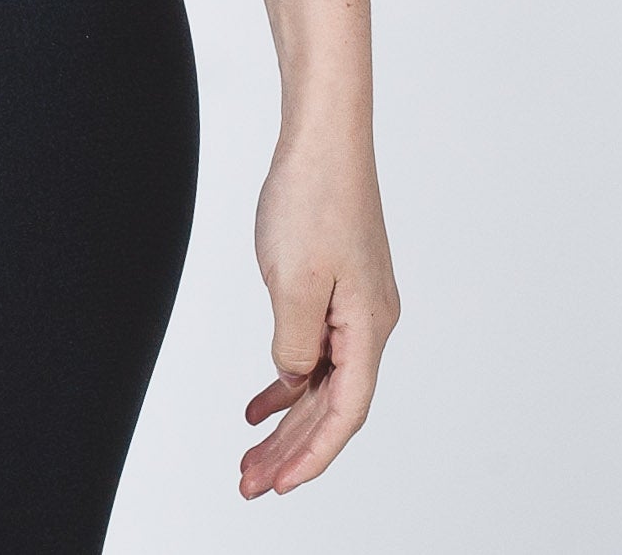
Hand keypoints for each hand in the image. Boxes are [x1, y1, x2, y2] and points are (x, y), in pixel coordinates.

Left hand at [239, 123, 398, 498]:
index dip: (313, 455)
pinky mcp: (338, 286)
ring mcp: (356, 304)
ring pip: (322, 380)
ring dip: (287, 419)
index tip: (278, 486)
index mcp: (368, 327)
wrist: (323, 135)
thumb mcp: (292, 282)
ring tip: (250, 455)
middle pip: (332, 404)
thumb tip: (295, 378)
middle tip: (249, 482)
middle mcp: (371, 323)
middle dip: (292, 449)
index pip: (346, 413)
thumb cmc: (312, 198)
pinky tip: (260, 402)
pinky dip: (288, 377)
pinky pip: (314, 348)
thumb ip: (294, 344)